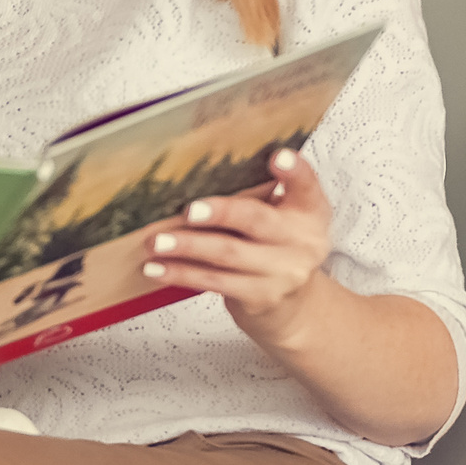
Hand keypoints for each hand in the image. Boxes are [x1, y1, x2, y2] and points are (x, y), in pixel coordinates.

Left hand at [140, 150, 331, 348]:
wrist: (294, 307)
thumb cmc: (277, 249)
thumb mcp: (284, 218)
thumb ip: (260, 194)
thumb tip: (198, 169)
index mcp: (309, 211)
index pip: (306, 184)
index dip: (294, 170)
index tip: (278, 157)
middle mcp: (302, 241)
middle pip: (256, 220)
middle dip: (220, 213)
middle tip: (190, 210)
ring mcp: (282, 273)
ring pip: (227, 254)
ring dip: (187, 247)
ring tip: (156, 242)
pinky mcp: (260, 297)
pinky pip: (214, 281)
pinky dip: (182, 274)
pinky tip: (158, 268)